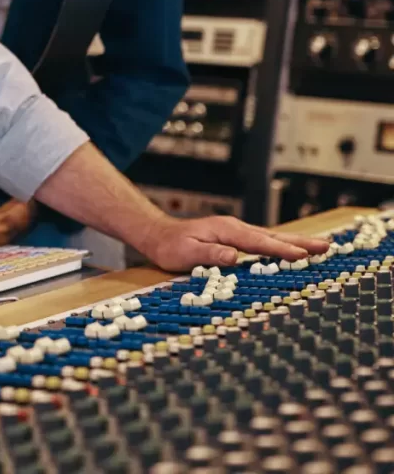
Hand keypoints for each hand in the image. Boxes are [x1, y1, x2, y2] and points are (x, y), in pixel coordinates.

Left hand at [140, 214, 330, 271]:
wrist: (158, 235)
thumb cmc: (170, 247)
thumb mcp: (185, 253)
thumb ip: (210, 254)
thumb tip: (234, 257)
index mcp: (226, 231)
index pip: (259, 242)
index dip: (282, 250)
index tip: (304, 255)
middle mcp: (234, 228)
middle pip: (272, 236)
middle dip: (300, 242)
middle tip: (327, 247)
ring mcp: (235, 232)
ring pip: (270, 238)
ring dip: (295, 243)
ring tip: (320, 247)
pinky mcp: (234, 238)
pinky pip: (263, 242)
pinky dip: (281, 245)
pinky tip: (292, 250)